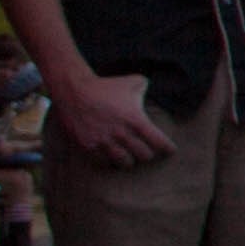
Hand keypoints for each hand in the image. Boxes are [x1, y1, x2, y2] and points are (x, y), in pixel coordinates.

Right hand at [48, 63, 175, 169]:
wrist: (74, 91)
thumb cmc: (107, 86)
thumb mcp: (134, 82)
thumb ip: (149, 88)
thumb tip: (159, 89)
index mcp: (136, 120)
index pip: (159, 143)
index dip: (168, 149)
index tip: (170, 150)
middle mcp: (121, 133)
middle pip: (145, 156)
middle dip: (149, 154)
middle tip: (147, 150)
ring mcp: (103, 141)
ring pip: (125, 163)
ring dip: (130, 160)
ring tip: (131, 155)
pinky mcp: (88, 146)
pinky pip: (104, 163)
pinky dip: (111, 162)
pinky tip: (113, 156)